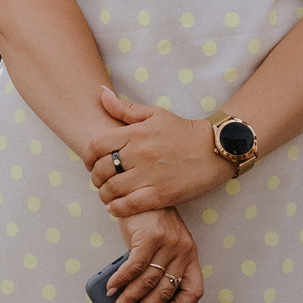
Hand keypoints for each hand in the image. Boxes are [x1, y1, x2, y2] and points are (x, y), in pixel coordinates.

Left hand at [86, 88, 230, 216]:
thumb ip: (125, 108)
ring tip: (107, 195)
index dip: (87, 157)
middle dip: (95, 178)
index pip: (96, 145)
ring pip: (112, 189)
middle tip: (100, 181)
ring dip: (104, 195)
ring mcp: (149, 176)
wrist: (215, 149)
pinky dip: (117, 208)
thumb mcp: (155, 114)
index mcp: (136, 133)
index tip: (90, 163)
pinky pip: (129, 205)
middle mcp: (139, 154)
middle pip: (101, 170)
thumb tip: (101, 93)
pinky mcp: (160, 195)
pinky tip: (115, 207)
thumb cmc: (184, 131)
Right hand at [105, 207, 203, 302]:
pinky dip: (121, 281)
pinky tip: (112, 290)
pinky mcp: (150, 236)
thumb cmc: (150, 220)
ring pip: (147, 282)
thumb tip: (142, 301)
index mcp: (190, 255)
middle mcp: (182, 250)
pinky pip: (134, 267)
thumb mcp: (162, 244)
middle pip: (164, 291)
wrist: (140, 191)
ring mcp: (167, 243)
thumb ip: (158, 267)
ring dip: (129, 301)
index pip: (194, 290)